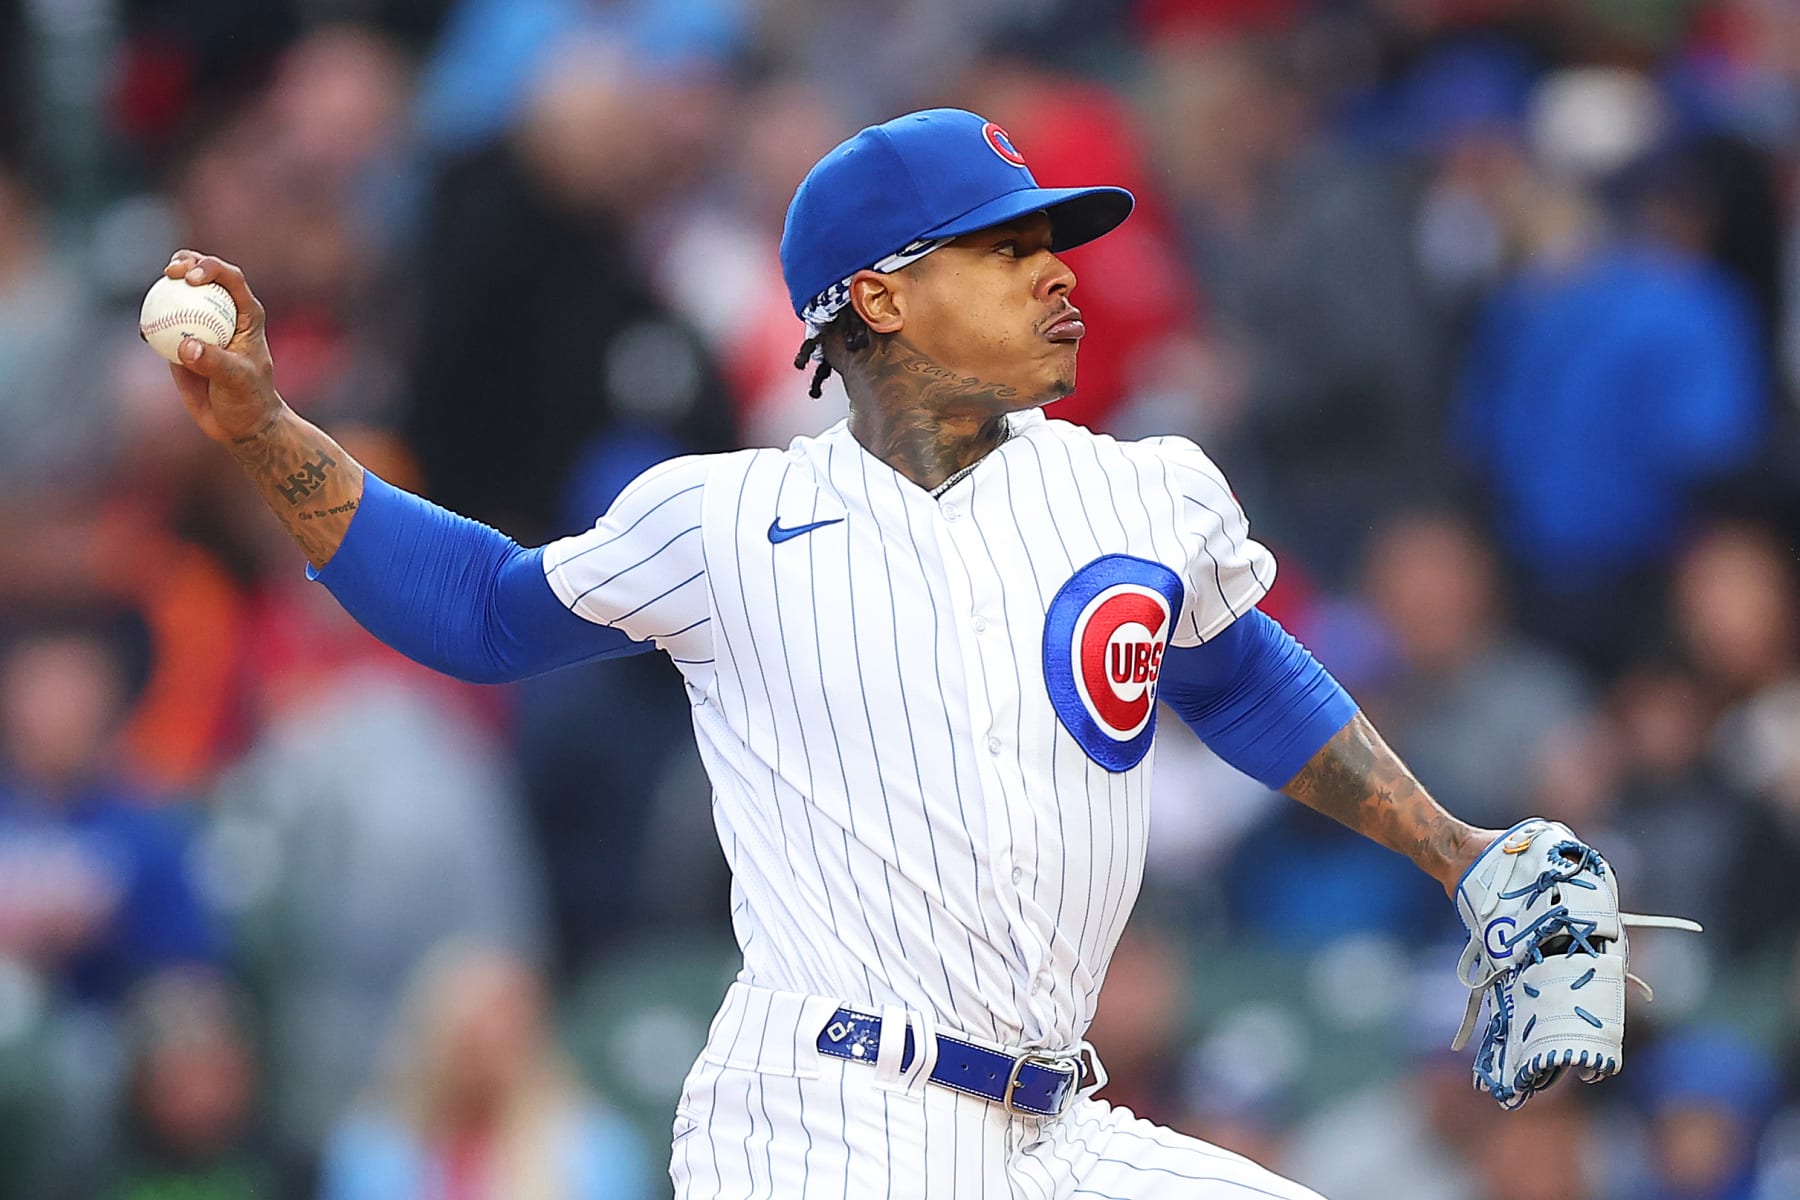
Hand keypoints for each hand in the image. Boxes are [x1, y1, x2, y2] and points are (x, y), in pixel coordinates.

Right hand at [162, 250, 283, 443]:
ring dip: (164, 289)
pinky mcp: (182, 342)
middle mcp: (223, 312)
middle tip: (170, 272)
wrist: (239, 423)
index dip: (210, 267)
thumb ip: (214, 361)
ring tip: (154, 295)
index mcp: (245, 313)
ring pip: (180, 297)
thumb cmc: (249, 399)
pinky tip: (144, 332)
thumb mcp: (237, 380)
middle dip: (185, 263)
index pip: (230, 278)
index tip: (191, 278)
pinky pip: (162, 326)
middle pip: (202, 276)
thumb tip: (186, 346)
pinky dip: (151, 324)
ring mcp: (201, 325)